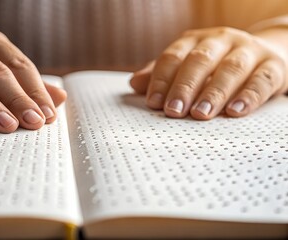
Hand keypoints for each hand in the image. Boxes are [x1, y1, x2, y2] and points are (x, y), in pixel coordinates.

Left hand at [130, 27, 287, 119]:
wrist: (267, 55)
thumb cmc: (218, 66)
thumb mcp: (189, 67)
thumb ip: (163, 75)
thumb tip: (134, 84)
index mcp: (195, 41)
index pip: (174, 57)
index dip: (161, 80)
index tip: (153, 103)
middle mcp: (221, 41)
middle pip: (199, 61)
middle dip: (185, 87)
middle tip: (174, 111)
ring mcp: (249, 51)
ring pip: (230, 69)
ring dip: (214, 93)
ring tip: (201, 114)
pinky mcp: (273, 66)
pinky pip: (262, 80)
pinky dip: (249, 96)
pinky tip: (235, 111)